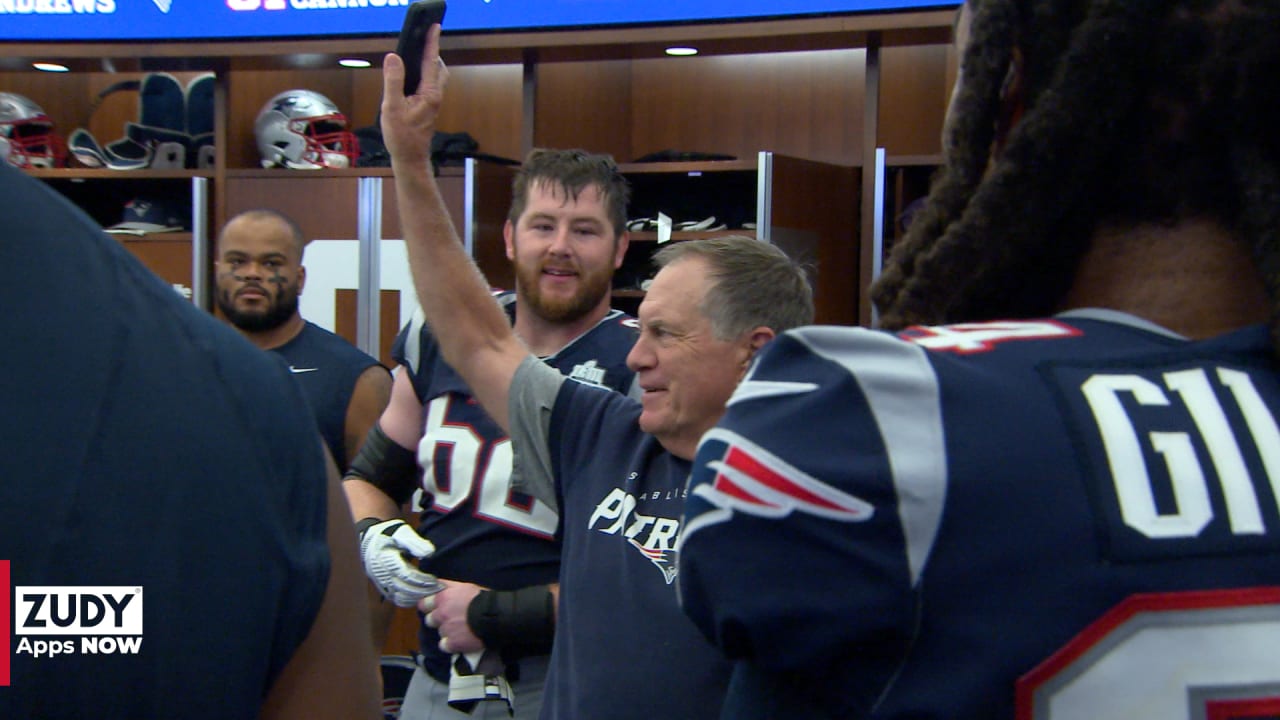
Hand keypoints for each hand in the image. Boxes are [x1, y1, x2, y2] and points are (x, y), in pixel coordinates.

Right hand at [358, 519, 440, 606]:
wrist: (371, 541)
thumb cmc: (389, 534)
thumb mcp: (402, 533)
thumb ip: (416, 543)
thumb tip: (430, 553)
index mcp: (386, 559)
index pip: (406, 575)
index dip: (422, 579)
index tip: (435, 579)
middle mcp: (382, 574)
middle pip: (405, 589)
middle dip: (423, 590)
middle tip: (439, 589)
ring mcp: (382, 583)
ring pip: (401, 597)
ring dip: (418, 597)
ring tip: (433, 593)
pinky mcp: (383, 589)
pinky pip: (397, 600)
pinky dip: (410, 601)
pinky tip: (421, 596)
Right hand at [381, 23, 448, 166]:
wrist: (410, 158)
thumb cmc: (402, 137)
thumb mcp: (392, 107)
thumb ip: (393, 80)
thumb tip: (394, 58)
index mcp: (430, 93)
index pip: (431, 61)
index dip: (432, 42)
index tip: (434, 27)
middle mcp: (435, 96)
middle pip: (438, 67)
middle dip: (432, 52)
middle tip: (424, 38)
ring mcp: (433, 102)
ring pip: (435, 76)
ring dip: (428, 64)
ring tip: (416, 53)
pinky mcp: (428, 107)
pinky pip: (429, 84)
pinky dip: (423, 75)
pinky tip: (411, 75)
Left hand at [421, 580, 484, 653]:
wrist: (495, 616)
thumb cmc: (482, 598)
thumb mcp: (465, 586)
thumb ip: (448, 586)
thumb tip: (436, 584)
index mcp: (442, 599)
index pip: (424, 604)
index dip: (429, 607)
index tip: (434, 609)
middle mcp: (441, 615)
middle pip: (430, 620)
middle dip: (438, 620)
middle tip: (450, 620)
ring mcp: (446, 630)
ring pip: (440, 633)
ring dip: (447, 632)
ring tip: (460, 630)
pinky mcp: (452, 644)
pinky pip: (444, 646)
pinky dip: (451, 644)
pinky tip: (460, 640)